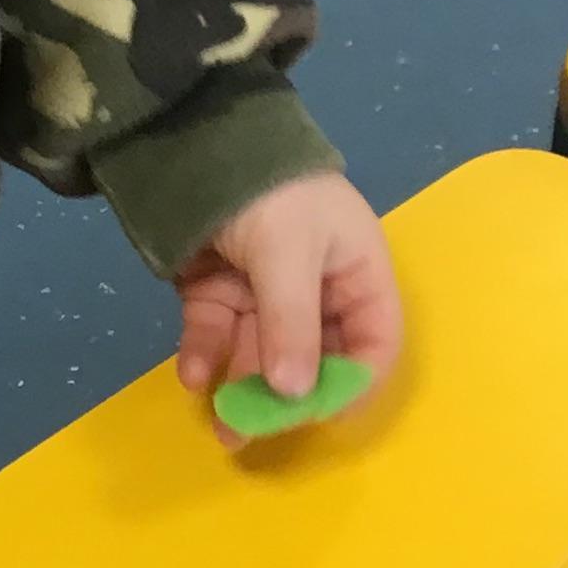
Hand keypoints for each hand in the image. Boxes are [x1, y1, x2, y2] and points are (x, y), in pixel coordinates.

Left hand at [175, 171, 401, 439]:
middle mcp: (318, 289)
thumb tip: (295, 395)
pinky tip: (192, 375)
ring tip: (220, 425)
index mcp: (357, 273)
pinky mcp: (220, 291)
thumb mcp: (288, 254)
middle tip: (255, 431)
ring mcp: (265, 292)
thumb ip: (292, 325)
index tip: (319, 415)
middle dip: (284, 398)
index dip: (352, 383)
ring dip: (241, 390)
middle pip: (313, 359)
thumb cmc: (270, 190)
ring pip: (259, 355)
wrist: (197, 137)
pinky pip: (218, 335)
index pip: (374, 344)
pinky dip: (207, 356)